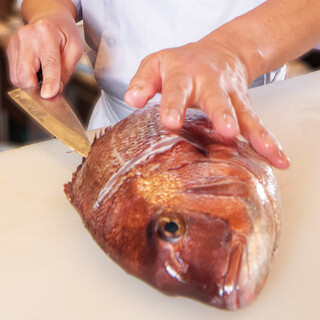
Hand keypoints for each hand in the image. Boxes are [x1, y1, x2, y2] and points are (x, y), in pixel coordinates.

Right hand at [6, 14, 82, 98]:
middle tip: (49, 88)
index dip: (49, 82)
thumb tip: (55, 91)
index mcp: (46, 33)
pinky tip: (36, 71)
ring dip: (32, 84)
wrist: (50, 19)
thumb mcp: (75, 50)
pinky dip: (27, 79)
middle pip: (26, 74)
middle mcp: (27, 37)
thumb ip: (66, 71)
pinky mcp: (10, 51)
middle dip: (36, 88)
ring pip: (18, 78)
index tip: (48, 95)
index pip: (48, 63)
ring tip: (44, 75)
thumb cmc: (65, 34)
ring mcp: (15, 43)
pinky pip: (15, 75)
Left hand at [124, 35, 289, 168]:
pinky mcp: (245, 107)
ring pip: (244, 113)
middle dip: (222, 115)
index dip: (174, 105)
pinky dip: (269, 141)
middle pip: (217, 99)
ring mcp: (231, 96)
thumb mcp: (156, 64)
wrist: (219, 51)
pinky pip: (257, 124)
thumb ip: (143, 81)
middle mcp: (211, 84)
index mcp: (184, 75)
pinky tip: (278, 159)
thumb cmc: (181, 64)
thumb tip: (132, 99)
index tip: (171, 122)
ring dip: (254, 132)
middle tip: (227, 131)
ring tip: (265, 150)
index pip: (177, 89)